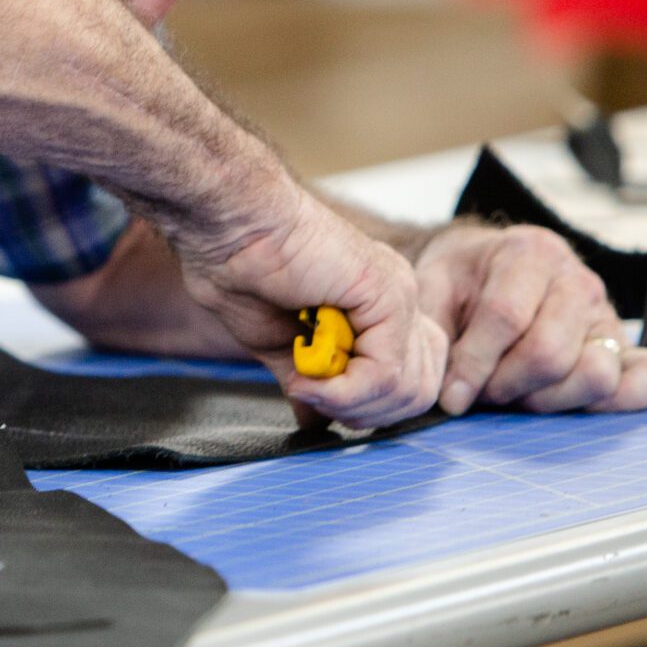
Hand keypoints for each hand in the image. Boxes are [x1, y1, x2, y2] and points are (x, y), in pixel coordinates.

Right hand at [173, 192, 448, 432]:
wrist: (227, 226)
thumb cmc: (240, 269)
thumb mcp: (278, 345)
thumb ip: (308, 381)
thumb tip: (315, 420)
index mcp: (376, 307)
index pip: (411, 377)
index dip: (369, 406)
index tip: (318, 399)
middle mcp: (397, 298)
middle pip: (419, 389)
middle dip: (367, 413)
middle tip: (317, 399)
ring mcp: (397, 294)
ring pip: (409, 387)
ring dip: (354, 404)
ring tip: (310, 388)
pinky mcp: (386, 293)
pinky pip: (385, 372)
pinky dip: (346, 391)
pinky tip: (310, 381)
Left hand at [414, 222, 646, 414]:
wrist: (486, 268)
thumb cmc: (460, 282)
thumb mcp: (433, 288)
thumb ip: (433, 329)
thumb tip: (445, 390)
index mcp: (530, 252)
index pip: (505, 317)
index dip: (473, 365)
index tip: (451, 396)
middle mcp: (577, 280)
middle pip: (548, 354)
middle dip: (506, 386)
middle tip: (483, 391)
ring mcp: (606, 314)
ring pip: (593, 375)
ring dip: (546, 400)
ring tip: (516, 392)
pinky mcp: (622, 347)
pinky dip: (627, 399)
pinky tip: (583, 406)